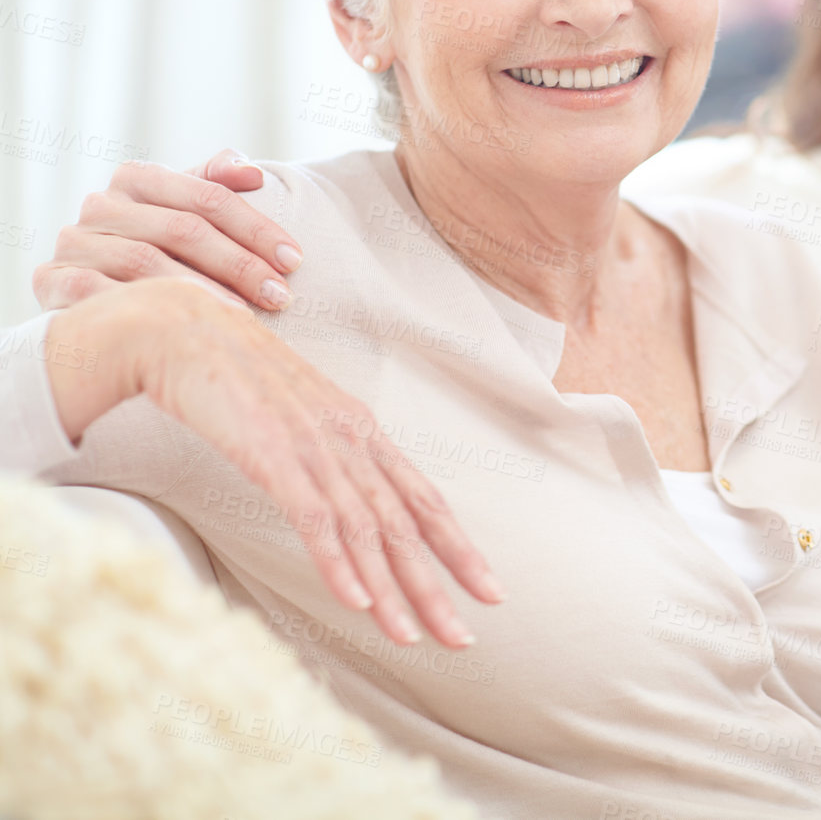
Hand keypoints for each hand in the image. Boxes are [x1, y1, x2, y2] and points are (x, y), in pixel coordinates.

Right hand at [35, 151, 305, 313]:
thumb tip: (251, 171)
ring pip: (147, 264)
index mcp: (137, 177)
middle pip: (183, 230)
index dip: (257, 228)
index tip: (295, 259)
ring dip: (202, 292)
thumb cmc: (156, 245)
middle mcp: (101, 204)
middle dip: (240, 264)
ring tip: (245, 318)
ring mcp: (74, 241)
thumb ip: (215, 182)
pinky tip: (183, 330)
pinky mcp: (52, 280)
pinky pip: (101, 295)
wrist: (88, 290)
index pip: (209, 197)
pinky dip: (146, 311)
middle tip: (282, 296)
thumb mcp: (184, 208)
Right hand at [48, 279, 504, 648]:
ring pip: (367, 528)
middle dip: (440, 582)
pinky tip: (356, 601)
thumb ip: (328, 457)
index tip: (488, 590)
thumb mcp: (300, 419)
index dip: (458, 548)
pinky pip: (313, 515)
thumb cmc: (238, 378)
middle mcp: (351, 439)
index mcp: (362, 432)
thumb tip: (347, 501)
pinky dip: (337, 560)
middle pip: (407, 522)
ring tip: (413, 637)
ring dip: (391, 588)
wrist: (185, 329)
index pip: (424, 498)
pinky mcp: (271, 453)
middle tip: (466, 637)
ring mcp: (314, 446)